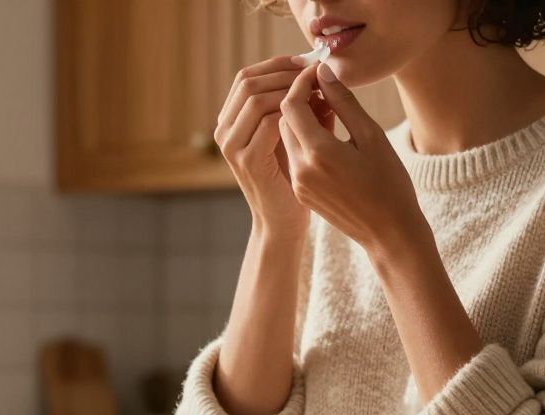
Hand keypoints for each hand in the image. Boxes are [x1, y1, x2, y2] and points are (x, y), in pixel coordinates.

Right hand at [216, 56, 334, 239]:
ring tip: (315, 89)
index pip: (247, 77)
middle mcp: (225, 130)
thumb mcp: (296, 135)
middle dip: (283, 72)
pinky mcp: (246, 160)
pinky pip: (266, 122)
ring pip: (255, 97)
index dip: (276, 64)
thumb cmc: (293, 179)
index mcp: (232, 121)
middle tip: (313, 71)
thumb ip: (303, 108)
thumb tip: (320, 76)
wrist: (284, 222)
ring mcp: (231, 146)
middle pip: (247, 81)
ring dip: (287, 88)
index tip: (307, 61)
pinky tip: (314, 110)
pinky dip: (290, 110)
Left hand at [278, 64, 432, 256]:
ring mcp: (298, 183)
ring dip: (301, 121)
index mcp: (318, 152)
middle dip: (299, 100)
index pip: (291, 104)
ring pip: (287, 138)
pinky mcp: (301, 193)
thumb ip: (343, 102)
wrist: (390, 233)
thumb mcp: (372, 136)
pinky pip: (294, 157)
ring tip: (329, 112)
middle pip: (284, 120)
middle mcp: (301, 169)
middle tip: (324, 90)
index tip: (319, 73)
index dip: (302, 83)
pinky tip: (328, 138)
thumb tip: (323, 73)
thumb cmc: (390, 184)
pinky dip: (304, 141)